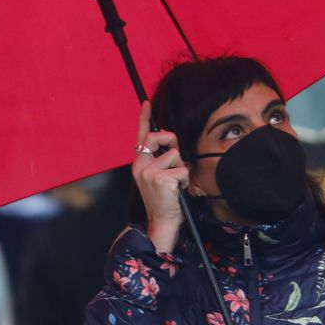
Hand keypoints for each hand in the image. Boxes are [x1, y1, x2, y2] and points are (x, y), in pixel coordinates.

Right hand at [132, 101, 188, 253]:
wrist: (161, 221)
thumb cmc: (163, 200)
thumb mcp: (157, 177)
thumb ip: (159, 160)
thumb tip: (170, 144)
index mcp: (139, 163)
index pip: (140, 136)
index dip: (144, 118)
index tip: (146, 103)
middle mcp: (140, 165)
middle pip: (158, 137)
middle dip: (172, 141)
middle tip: (176, 156)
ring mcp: (149, 171)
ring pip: (175, 155)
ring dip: (181, 168)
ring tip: (176, 183)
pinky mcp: (161, 178)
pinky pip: (182, 169)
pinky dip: (185, 179)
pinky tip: (179, 190)